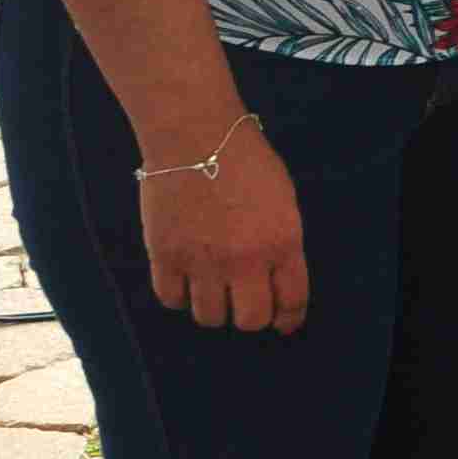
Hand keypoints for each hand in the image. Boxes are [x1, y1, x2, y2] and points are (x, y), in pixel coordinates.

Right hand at [139, 125, 308, 333]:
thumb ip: (283, 242)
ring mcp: (202, 261)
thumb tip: (279, 279)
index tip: (283, 323)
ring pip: (209, 317)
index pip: (292, 301)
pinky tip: (184, 280)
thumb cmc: (246, 160)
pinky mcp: (165, 255)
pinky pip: (171, 299)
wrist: (195, 135)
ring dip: (213, 308)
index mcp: (282, 242)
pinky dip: (179, 296)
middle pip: (250, 320)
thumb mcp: (284, 200)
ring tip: (212, 289)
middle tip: (243, 303)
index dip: (288, 318)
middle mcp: (244, 260)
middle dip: (250, 316)